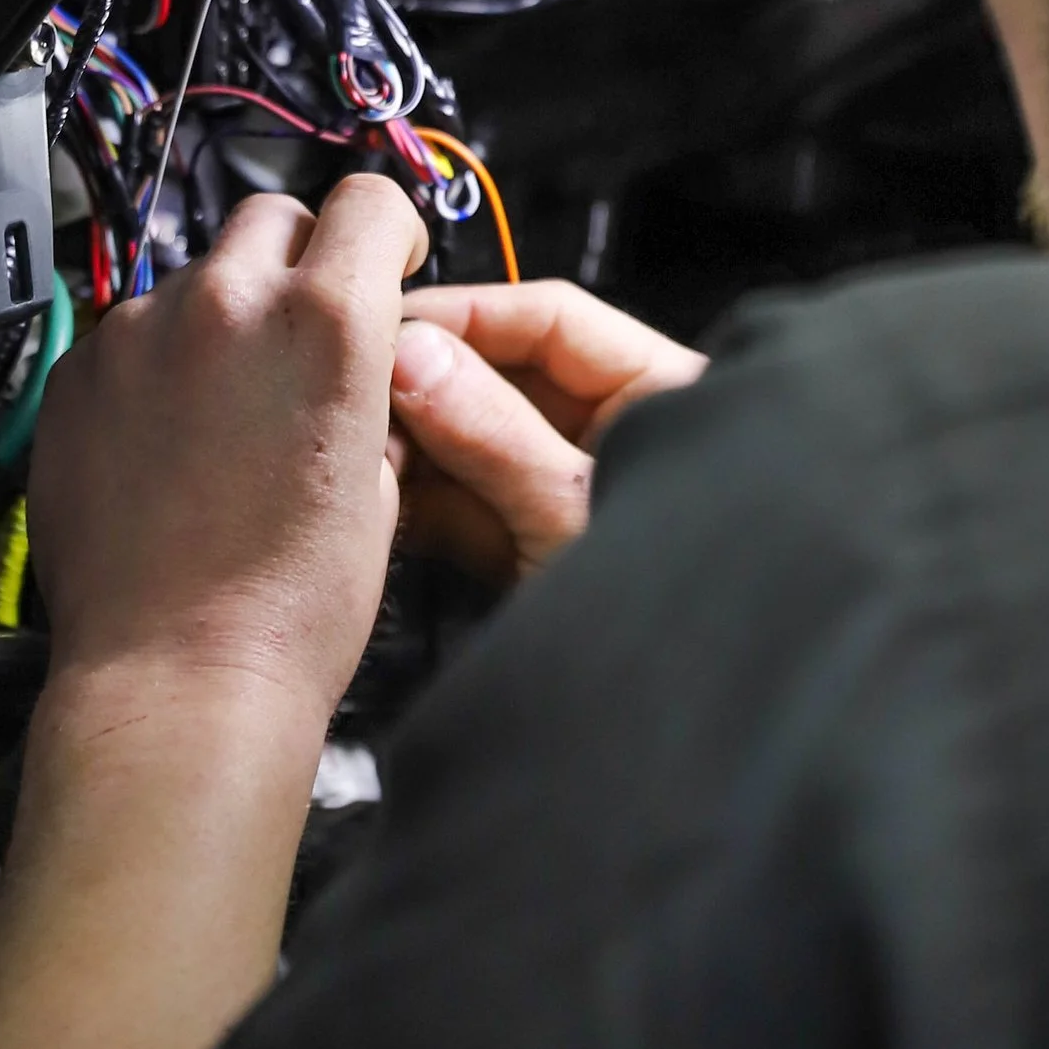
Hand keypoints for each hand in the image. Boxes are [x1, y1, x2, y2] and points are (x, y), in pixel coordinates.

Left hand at [28, 178, 426, 729]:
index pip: (368, 201)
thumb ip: (368, 390)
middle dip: (300, 261)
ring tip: (225, 411)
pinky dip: (156, 364)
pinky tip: (168, 439)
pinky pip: (130, 332)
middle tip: (302, 331)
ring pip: (197, 277)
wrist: (176, 677)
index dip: (385, 231)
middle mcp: (230, 305)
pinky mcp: (78, 372)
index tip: (381, 259)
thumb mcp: (381, 485)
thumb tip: (360, 365)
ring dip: (222, 318)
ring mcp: (141, 333)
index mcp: (327, 321)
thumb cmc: (288, 607)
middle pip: (275, 217)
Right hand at [388, 279, 706, 585]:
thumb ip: (495, 432)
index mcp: (658, 394)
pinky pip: (466, 509)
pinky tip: (376, 501)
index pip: (551, 319)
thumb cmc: (682, 609)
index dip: (467, 315)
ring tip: (360, 452)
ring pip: (473, 444)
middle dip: (428, 386)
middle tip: (360, 395)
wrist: (688, 733)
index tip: (391, 325)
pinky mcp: (528, 554)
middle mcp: (611, 435)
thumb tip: (416, 357)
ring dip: (414, 446)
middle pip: (503, 376)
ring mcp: (565, 495)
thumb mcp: (575, 510)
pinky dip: (420, 504)